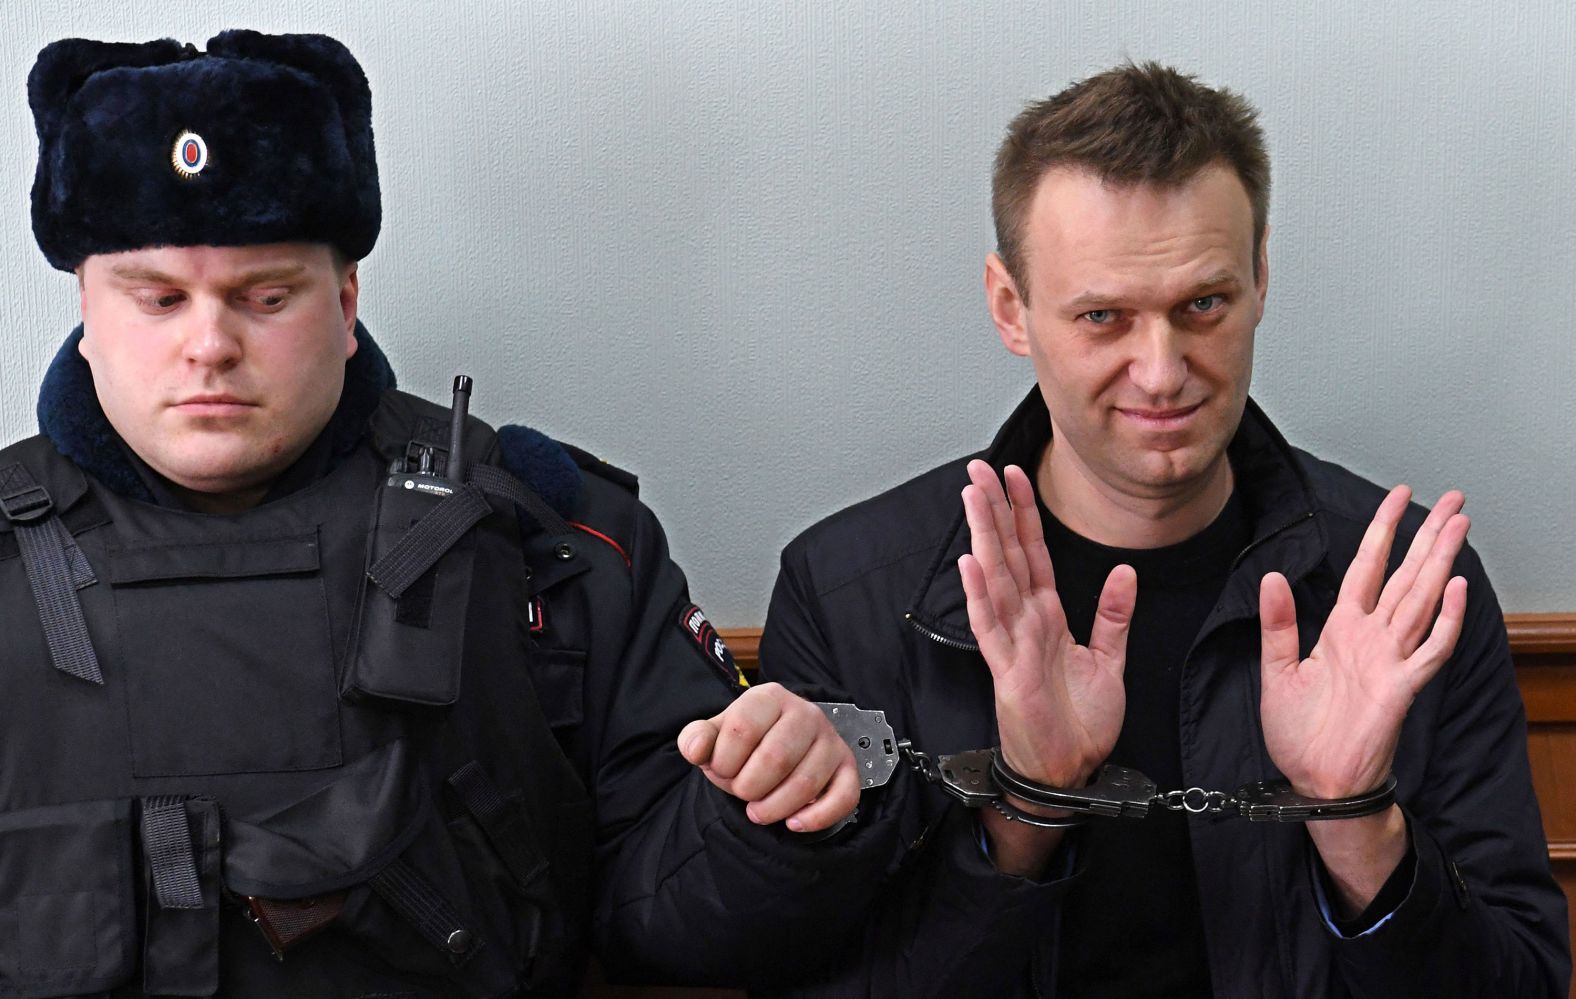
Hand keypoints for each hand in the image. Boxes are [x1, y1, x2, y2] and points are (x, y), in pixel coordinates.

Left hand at [677, 682, 859, 832]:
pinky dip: (816, 818)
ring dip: (775, 808)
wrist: (779, 744)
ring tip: (758, 812)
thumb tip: (694, 749)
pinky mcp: (847, 767)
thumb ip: (696, 738)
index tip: (720, 770)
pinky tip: (793, 823)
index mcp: (769, 698)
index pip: (743, 728)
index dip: (724, 760)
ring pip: (807, 783)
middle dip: (749, 787)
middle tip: (742, 793)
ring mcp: (830, 740)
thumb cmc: (745, 743)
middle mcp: (805, 713)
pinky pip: (843, 797)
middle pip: (776, 758)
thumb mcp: (716, 735)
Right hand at [959, 460, 1135, 788]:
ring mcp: (1013, 644)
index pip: (1033, 553)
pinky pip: (991, 627)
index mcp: (1047, 617)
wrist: (1070, 770)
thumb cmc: (1080, 723)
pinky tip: (972, 564)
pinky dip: (981, 595)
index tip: (1015, 476)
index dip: (1024, 513)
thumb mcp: (1110, 660)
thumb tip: (1125, 571)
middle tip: (980, 469)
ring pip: (995, 579)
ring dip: (983, 537)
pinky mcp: (1008, 671)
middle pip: (1007, 555)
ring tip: (972, 498)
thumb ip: (1114, 615)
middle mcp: (1025, 623)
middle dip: (994, 510)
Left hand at [1259, 485, 1468, 798]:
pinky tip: (1456, 588)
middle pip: (1406, 575)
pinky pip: (1430, 649)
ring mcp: (1391, 661)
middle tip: (1454, 499)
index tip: (1399, 497)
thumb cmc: (1299, 734)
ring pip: (1422, 600)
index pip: (1367, 568)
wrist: (1315, 782)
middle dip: (1428, 536)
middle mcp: (1371, 639)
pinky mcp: (1401, 688)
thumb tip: (1271, 576)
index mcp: (1342, 631)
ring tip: (1459, 525)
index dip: (1382, 531)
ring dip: (1440, 563)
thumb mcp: (1276, 670)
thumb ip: (1278, 624)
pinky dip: (1446, 619)